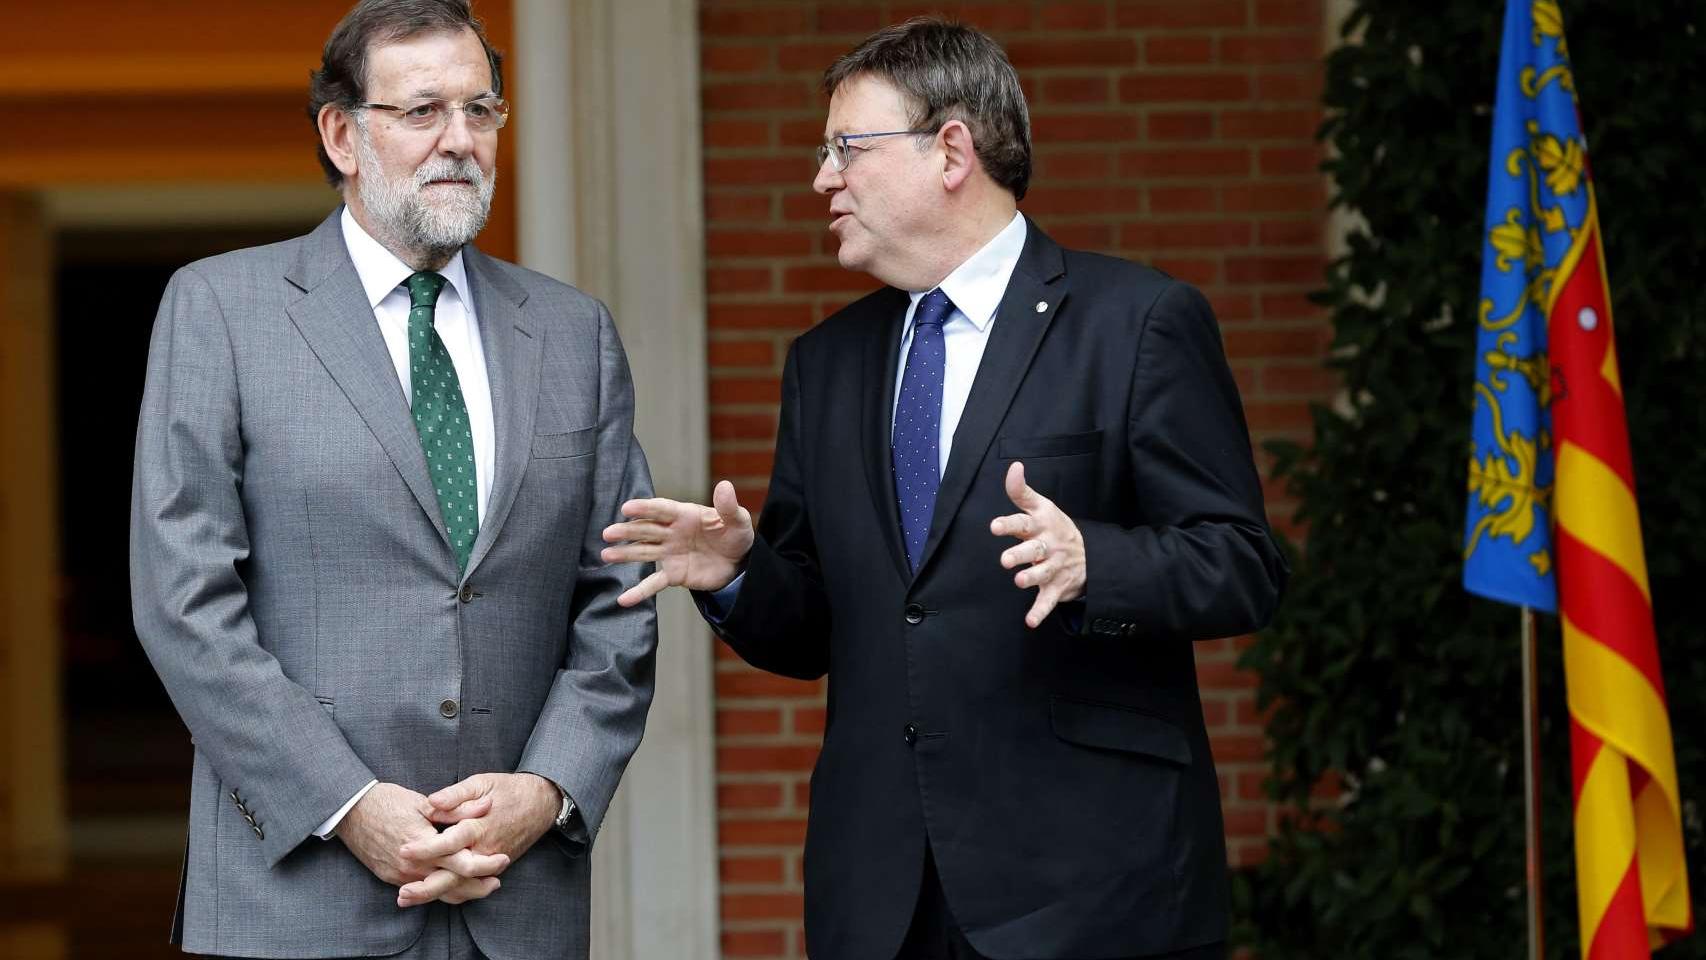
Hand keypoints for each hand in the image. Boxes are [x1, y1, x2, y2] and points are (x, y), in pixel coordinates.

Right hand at [337, 782, 508, 906]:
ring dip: (461, 892)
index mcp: (424, 844)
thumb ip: (457, 808)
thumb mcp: (424, 802)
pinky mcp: (391, 878)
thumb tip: (486, 806)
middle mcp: (412, 865)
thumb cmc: (388, 802)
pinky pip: (421, 890)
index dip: (485, 863)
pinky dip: (439, 889)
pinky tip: (454, 884)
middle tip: (497, 880)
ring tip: (482, 886)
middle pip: (452, 884)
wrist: (351, 812)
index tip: (502, 859)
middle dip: (478, 886)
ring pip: (437, 893)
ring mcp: (400, 875)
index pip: (461, 862)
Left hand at [397, 773, 560, 907]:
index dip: (425, 848)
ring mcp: (490, 861)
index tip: (403, 850)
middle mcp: (485, 849)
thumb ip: (456, 794)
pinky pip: (472, 886)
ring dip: (434, 894)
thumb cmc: (508, 789)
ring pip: (461, 886)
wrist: (542, 803)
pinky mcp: (494, 866)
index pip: (449, 843)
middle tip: (401, 893)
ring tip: (407, 898)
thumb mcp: (482, 782)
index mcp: (479, 826)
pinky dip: (452, 894)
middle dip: (426, 887)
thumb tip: (431, 801)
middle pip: (454, 875)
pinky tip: (431, 896)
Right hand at [601, 480, 754, 605]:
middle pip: (646, 530)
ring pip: (643, 552)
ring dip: (625, 554)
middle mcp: (672, 532)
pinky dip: (639, 592)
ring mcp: (670, 553)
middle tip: (608, 533)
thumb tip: (725, 485)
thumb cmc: (735, 535)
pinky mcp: (673, 574)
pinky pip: (654, 583)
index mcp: (685, 515)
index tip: (627, 508)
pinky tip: (623, 600)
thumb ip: (728, 507)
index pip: (662, 510)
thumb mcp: (737, 521)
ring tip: (606, 555)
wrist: (739, 563)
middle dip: (627, 531)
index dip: (645, 508)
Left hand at [990, 461, 1087, 627]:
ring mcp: (1053, 568)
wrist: (1090, 555)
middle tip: (1005, 559)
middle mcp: (1047, 546)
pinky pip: (1048, 601)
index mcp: (1041, 526)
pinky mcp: (1056, 588)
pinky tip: (1030, 622)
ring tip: (1019, 580)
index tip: (994, 526)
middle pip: (1033, 550)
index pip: (1024, 522)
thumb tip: (1014, 467)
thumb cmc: (1055, 528)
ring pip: (1041, 574)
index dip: (1009, 524)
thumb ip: (1021, 491)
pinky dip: (1040, 612)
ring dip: (1031, 578)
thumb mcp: (1042, 507)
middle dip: (1020, 554)